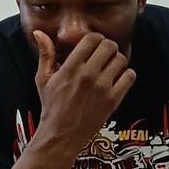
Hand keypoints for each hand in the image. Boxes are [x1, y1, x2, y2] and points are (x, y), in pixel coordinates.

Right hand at [33, 30, 134, 151]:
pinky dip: (127, 75)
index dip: (95, 39)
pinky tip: (118, 80)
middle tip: (104, 56)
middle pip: (109, 45)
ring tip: (111, 68)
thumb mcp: (43, 79)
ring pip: (121, 59)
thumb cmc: (51, 107)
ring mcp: (101, 88)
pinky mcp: (112, 101)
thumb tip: (39, 32)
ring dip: (118, 61)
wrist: (61, 136)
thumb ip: (45, 54)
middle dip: (108, 48)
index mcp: (71, 67)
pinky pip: (129, 77)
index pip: (92, 38)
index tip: (94, 46)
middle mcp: (87, 75)